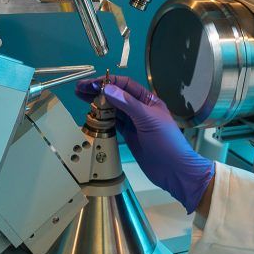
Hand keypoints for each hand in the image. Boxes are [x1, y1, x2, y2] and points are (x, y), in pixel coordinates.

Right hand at [75, 75, 214, 213]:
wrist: (174, 170)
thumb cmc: (167, 143)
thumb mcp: (147, 120)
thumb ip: (128, 104)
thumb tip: (108, 88)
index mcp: (148, 100)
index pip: (126, 85)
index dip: (108, 83)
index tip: (92, 84)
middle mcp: (140, 109)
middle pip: (116, 96)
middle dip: (98, 91)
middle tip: (79, 89)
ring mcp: (134, 123)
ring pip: (113, 109)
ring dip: (97, 103)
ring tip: (80, 98)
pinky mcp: (129, 136)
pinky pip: (113, 123)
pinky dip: (102, 119)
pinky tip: (91, 115)